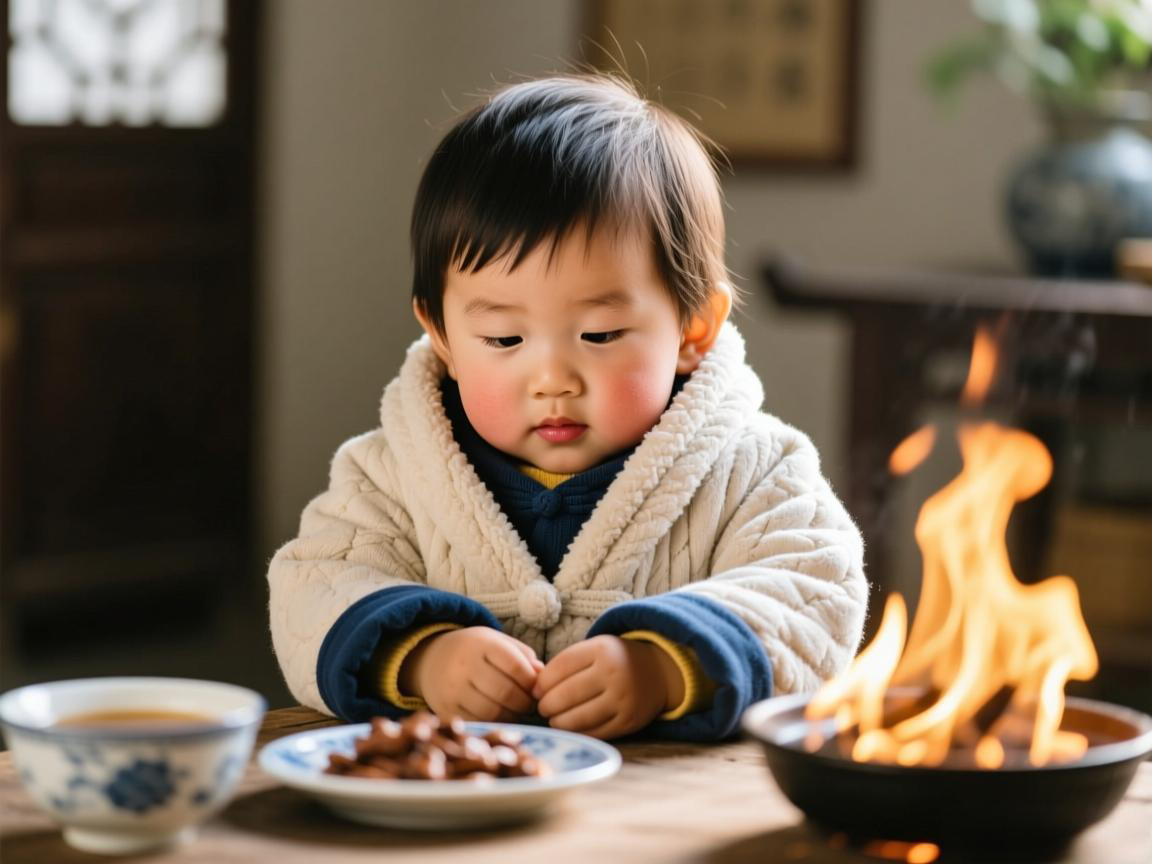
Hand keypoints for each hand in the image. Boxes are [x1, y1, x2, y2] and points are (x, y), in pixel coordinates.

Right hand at [399, 627, 543, 721]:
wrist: (429, 659)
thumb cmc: (473, 650)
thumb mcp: (496, 642)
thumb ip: (522, 656)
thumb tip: (544, 676)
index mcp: (481, 644)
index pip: (516, 666)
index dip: (533, 681)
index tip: (538, 687)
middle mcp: (464, 666)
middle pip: (506, 692)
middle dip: (525, 701)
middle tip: (531, 703)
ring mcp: (453, 690)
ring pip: (494, 712)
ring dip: (512, 715)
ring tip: (516, 710)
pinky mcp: (446, 710)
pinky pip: (478, 723)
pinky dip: (494, 724)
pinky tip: (500, 716)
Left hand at [532, 635, 684, 739]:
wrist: (659, 671)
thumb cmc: (615, 660)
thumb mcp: (595, 649)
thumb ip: (567, 663)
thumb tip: (535, 690)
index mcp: (602, 650)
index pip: (559, 668)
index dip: (542, 683)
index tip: (536, 690)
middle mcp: (614, 673)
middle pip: (565, 695)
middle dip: (547, 705)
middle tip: (543, 708)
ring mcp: (623, 699)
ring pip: (577, 718)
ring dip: (559, 722)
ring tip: (554, 719)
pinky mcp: (629, 721)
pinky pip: (594, 732)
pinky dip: (578, 732)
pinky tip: (571, 728)